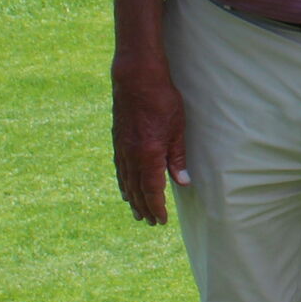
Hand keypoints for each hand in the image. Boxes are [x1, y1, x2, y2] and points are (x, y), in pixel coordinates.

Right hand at [112, 60, 190, 223]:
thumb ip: (178, 157)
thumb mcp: (177, 129)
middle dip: (145, 207)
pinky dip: (123, 183)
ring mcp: (122, 148)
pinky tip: (125, 189)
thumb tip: (183, 182)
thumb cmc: (162, 100)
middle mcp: (131, 155)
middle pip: (137, 190)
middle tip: (151, 222)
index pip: (152, 190)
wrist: (136, 79)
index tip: (161, 220)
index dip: (157, 207)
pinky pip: (120, 169)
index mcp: (148, 154)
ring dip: (132, 199)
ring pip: (126, 181)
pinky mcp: (117, 140)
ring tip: (137, 212)